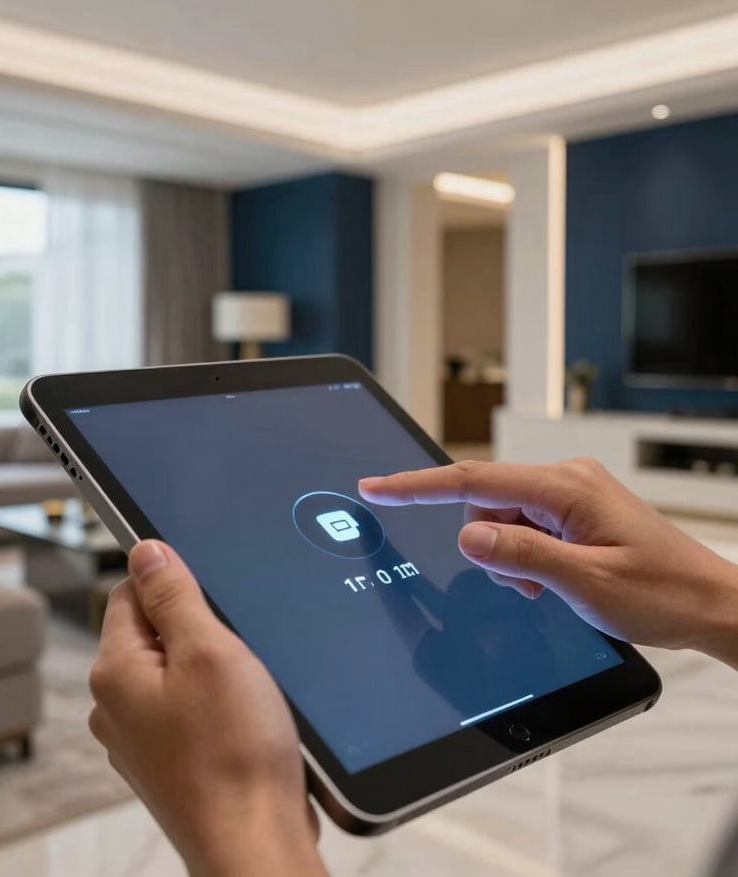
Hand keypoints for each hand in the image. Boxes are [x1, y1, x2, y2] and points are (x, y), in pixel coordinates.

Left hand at [89, 540, 326, 876]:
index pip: (130, 592)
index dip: (174, 582)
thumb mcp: (209, 651)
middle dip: (200, 627)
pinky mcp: (170, 760)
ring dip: (213, 666)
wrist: (255, 841)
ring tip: (246, 688)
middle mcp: (117, 706)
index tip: (213, 593)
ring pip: (176, 671)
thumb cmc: (235, 752)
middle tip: (238, 645)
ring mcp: (142, 738)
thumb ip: (173, 597)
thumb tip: (146, 551)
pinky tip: (245, 716)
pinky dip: (216, 701)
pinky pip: (189, 707)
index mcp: (116, 673)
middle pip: (154, 632)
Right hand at [360, 459, 737, 668]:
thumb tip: (468, 538)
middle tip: (525, 585)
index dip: (418, 486)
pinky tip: (552, 578)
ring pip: (502, 521)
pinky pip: (525, 528)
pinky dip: (526, 557)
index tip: (379, 487)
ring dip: (510, 557)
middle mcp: (565, 480)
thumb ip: (521, 556)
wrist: (709, 603)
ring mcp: (570, 495)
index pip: (474, 480)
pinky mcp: (573, 512)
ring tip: (547, 586)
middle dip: (489, 548)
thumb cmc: (662, 592)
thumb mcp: (585, 583)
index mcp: (566, 487)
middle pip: (486, 506)